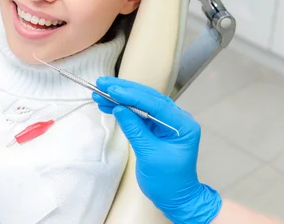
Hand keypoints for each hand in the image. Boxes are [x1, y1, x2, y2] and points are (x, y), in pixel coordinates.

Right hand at [93, 77, 221, 223]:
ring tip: (100, 93)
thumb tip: (119, 109)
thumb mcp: (150, 155)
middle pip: (148, 98)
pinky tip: (108, 105)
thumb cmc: (169, 182)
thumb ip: (135, 130)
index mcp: (183, 125)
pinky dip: (124, 109)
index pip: (156, 104)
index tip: (113, 89)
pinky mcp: (156, 128)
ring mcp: (167, 123)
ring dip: (121, 98)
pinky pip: (139, 114)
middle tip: (103, 83)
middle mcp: (177, 119)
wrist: (175, 198)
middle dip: (124, 90)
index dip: (133, 95)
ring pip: (142, 104)